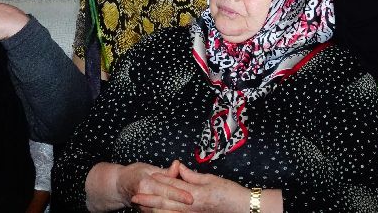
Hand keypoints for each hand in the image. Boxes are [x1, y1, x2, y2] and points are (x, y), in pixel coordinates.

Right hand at [86, 161, 189, 211]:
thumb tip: (178, 166)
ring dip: (174, 211)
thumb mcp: (148, 168)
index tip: (190, 197)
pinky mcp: (145, 211)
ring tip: (188, 211)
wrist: (119, 186)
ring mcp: (143, 206)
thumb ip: (165, 171)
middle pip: (164, 203)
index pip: (165, 189)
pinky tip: (178, 212)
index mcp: (145, 183)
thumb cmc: (134, 174)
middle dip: (179, 205)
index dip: (178, 194)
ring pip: (161, 211)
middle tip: (193, 205)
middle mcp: (144, 196)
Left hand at [131, 161, 248, 212]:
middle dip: (148, 199)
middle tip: (134, 197)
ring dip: (153, 210)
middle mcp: (190, 207)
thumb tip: (178, 168)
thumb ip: (192, 176)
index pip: (173, 186)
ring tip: (141, 207)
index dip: (160, 180)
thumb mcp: (211, 180)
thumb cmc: (230, 193)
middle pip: (165, 203)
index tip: (148, 176)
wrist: (243, 209)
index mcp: (194, 194)